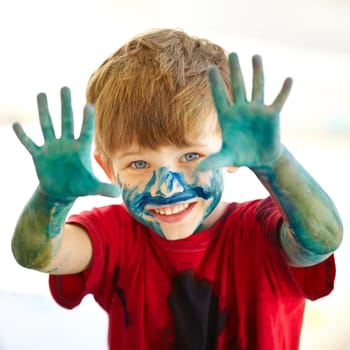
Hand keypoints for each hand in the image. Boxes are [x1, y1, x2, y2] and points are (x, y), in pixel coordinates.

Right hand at [13, 87, 119, 199]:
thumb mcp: (93, 188)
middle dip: (65, 105)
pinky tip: (16, 125)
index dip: (87, 119)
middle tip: (64, 88)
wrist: (62, 191)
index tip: (88, 105)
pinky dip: (22, 136)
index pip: (85, 131)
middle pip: (66, 121)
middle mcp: (67, 144)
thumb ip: (105, 189)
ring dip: (44, 111)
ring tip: (42, 94)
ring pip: (47, 126)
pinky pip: (29, 144)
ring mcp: (52, 148)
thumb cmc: (79, 186)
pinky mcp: (39, 156)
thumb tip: (119, 194)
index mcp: (81, 149)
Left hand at [197, 53, 291, 170]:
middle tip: (232, 54)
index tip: (210, 68)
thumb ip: (213, 161)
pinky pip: (278, 100)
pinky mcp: (272, 115)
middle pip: (238, 86)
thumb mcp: (226, 159)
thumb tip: (197, 169)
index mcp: (228, 117)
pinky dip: (283, 91)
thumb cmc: (240, 156)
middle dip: (235, 71)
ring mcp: (257, 110)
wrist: (259, 159)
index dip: (215, 84)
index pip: (220, 97)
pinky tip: (288, 79)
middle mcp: (242, 109)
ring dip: (257, 73)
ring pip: (257, 87)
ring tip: (255, 56)